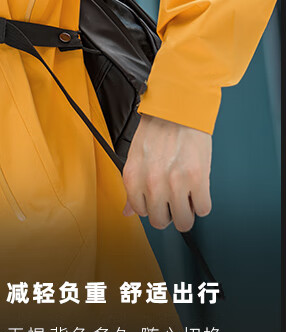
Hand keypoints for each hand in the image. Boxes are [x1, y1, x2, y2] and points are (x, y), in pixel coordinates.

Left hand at [121, 114, 211, 232]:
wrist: (178, 109)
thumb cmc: (156, 129)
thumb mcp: (136, 157)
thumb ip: (133, 187)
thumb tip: (128, 212)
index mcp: (133, 178)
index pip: (140, 212)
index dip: (152, 207)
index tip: (159, 199)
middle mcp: (152, 184)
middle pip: (161, 222)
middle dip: (169, 213)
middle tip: (174, 199)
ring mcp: (175, 184)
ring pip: (184, 221)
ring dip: (187, 212)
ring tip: (187, 196)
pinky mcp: (197, 180)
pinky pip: (203, 209)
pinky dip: (202, 202)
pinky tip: (198, 188)